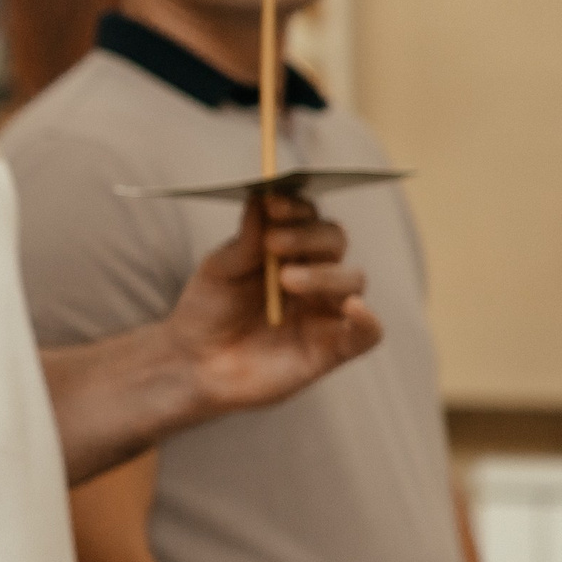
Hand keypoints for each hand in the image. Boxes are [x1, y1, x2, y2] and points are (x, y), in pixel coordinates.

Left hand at [171, 194, 382, 415]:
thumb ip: (244, 241)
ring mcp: (325, 311)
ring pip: (352, 280)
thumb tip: (262, 197)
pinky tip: (353, 308)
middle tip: (273, 242)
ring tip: (286, 279)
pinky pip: (367, 334)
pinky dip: (367, 320)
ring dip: (324, 274)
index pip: (308, 218)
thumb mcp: (219, 271)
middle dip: (308, 236)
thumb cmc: (207, 312)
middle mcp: (314, 275)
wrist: (194, 364)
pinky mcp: (331, 350)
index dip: (295, 208)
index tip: (272, 203)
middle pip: (334, 241)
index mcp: (289, 250)